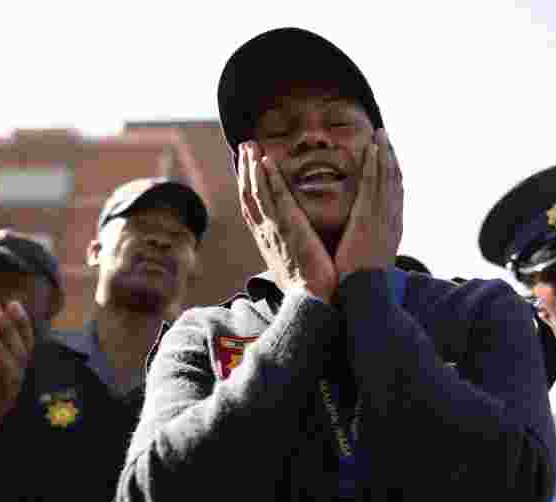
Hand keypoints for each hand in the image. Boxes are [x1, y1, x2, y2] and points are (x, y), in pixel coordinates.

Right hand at [238, 141, 336, 302]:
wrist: (311, 301)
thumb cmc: (309, 287)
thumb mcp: (295, 263)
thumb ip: (292, 248)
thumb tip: (297, 242)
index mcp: (267, 240)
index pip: (252, 208)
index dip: (247, 186)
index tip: (246, 167)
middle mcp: (264, 233)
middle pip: (248, 195)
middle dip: (244, 169)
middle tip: (244, 147)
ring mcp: (273, 229)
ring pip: (256, 192)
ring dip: (252, 166)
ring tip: (250, 146)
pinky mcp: (286, 228)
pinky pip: (273, 198)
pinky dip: (267, 179)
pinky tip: (265, 161)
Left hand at [334, 129, 403, 281]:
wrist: (364, 295)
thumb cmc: (363, 283)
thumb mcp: (372, 261)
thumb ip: (372, 246)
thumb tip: (368, 241)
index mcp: (393, 229)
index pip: (395, 194)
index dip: (392, 172)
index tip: (388, 156)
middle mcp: (393, 219)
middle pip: (395, 180)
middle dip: (390, 156)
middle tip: (385, 135)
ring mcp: (383, 217)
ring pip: (387, 177)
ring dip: (383, 152)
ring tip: (380, 133)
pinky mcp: (370, 217)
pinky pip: (373, 184)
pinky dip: (374, 164)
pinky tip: (371, 148)